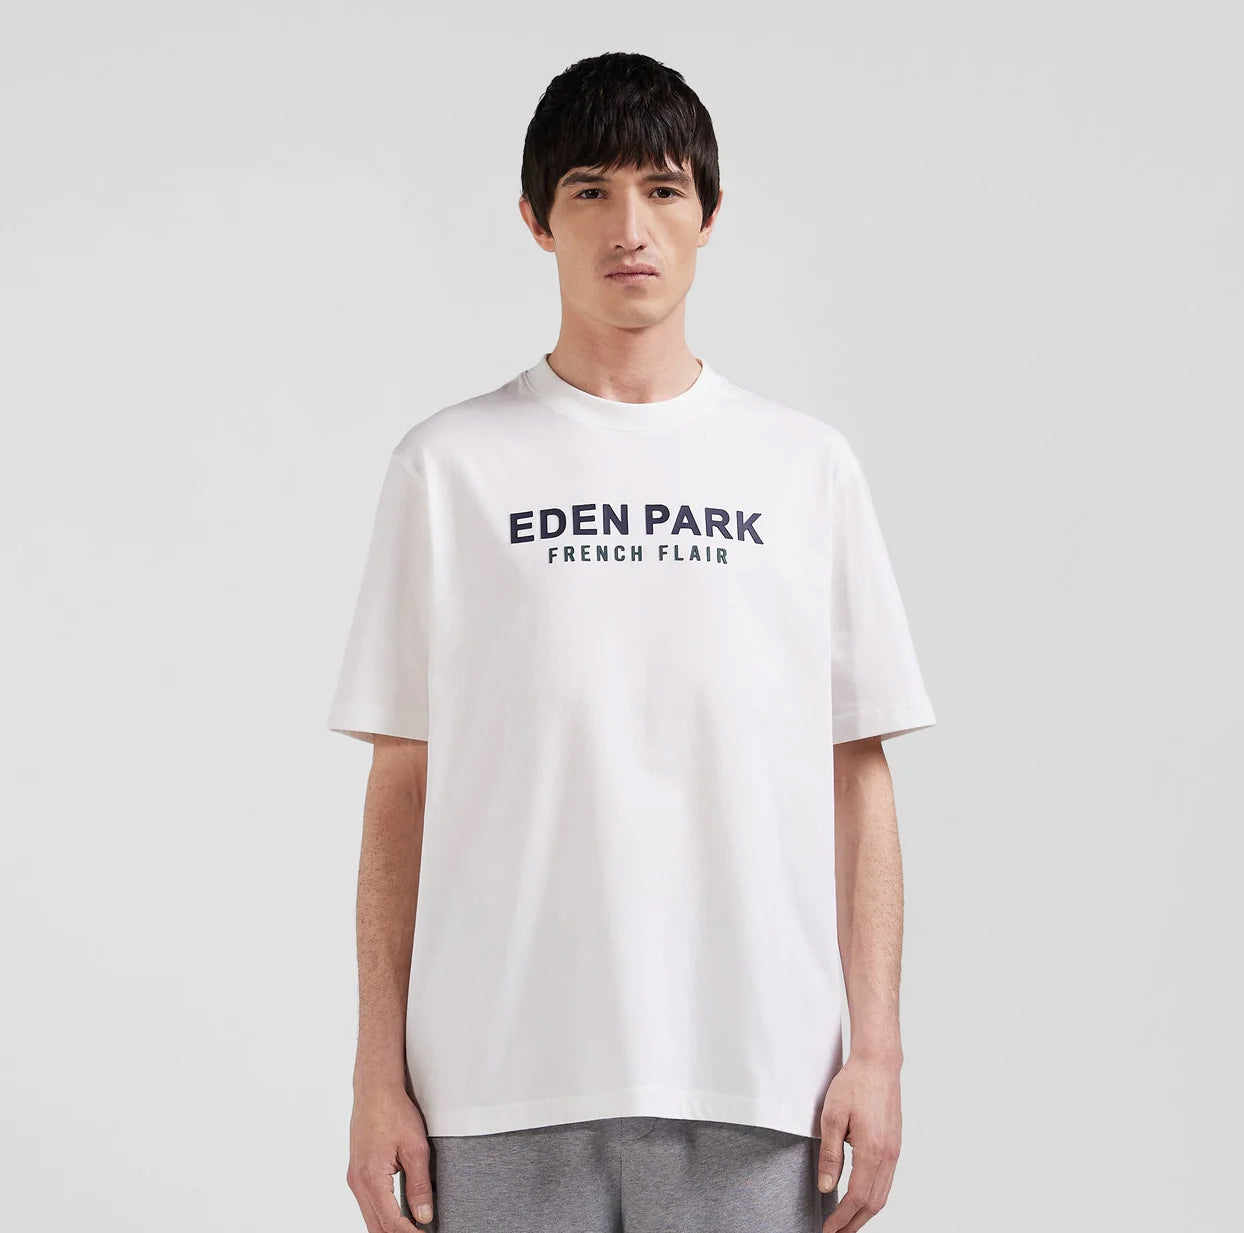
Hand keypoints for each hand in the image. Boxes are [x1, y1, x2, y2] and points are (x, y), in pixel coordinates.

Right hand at [347, 1086, 434, 1230]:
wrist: (375, 1090)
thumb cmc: (394, 1112)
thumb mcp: (415, 1148)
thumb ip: (419, 1185)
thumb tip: (424, 1216)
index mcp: (371, 1179)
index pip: (391, 1223)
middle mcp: (357, 1183)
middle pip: (376, 1227)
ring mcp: (354, 1179)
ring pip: (370, 1218)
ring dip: (389, 1227)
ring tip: (413, 1228)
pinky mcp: (357, 1173)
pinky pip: (367, 1204)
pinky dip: (382, 1215)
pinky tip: (399, 1215)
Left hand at [817, 1052, 902, 1231]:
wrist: (878, 1064)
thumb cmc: (854, 1084)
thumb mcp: (831, 1117)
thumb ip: (829, 1155)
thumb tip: (826, 1186)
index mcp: (872, 1151)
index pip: (856, 1197)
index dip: (841, 1218)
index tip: (828, 1230)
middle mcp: (888, 1156)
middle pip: (873, 1203)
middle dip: (854, 1223)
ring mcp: (894, 1152)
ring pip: (882, 1194)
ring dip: (864, 1213)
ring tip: (846, 1222)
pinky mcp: (895, 1145)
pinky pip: (886, 1181)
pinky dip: (873, 1197)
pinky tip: (861, 1198)